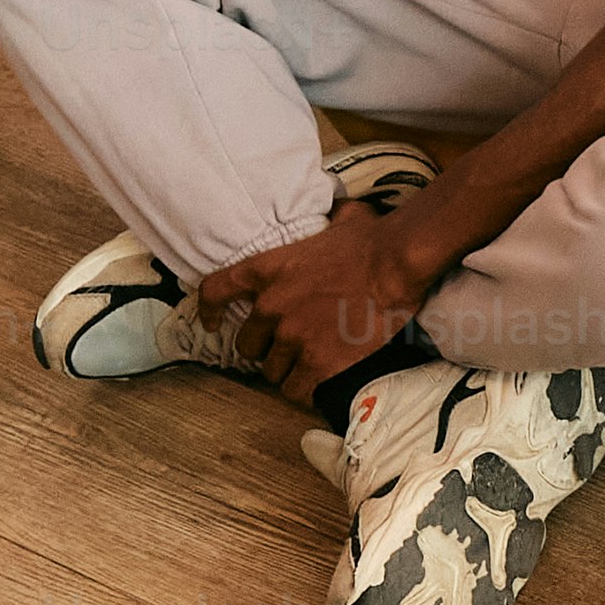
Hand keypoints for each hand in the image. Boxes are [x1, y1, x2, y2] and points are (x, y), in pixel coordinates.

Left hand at [206, 201, 450, 385]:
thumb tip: (341, 214)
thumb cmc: (372, 240)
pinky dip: (304, 391)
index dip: (209, 310)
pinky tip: (317, 386)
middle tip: (287, 348)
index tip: (213, 322)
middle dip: (265, 348)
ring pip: (272, 371)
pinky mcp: (318, 361)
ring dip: (287, 371)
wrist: (395, 265)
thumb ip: (328, 222)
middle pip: (247, 345)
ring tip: (307, 367)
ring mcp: (293, 336)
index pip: (215, 291)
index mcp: (267, 270)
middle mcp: (271, 306)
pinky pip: (296, 390)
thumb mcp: (340, 221)